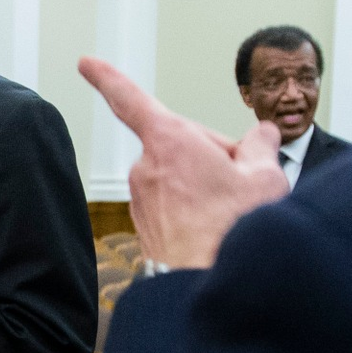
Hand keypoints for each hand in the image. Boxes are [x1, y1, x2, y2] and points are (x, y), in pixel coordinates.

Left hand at [81, 57, 287, 268]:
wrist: (207, 289)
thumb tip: (260, 135)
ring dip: (206, 186)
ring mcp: (143, 200)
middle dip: (214, 156)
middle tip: (242, 184)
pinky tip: (216, 230)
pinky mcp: (146, 227)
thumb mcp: (265, 176)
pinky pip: (175, 205)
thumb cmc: (233, 232)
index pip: (131, 99)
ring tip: (230, 213)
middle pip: (183, 144)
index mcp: (170, 141)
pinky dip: (196, 211)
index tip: (86, 63)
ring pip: (181, 177)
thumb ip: (261, 146)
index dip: (107, 77)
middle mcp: (147, 167)